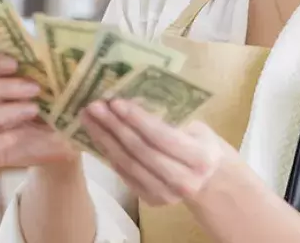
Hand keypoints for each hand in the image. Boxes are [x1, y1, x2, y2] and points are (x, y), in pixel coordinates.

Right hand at [0, 53, 76, 166]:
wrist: (66, 138)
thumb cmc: (59, 103)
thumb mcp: (60, 84)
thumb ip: (52, 67)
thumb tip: (56, 55)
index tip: (15, 63)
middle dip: (2, 87)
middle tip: (34, 88)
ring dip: (5, 112)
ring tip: (34, 110)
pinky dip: (1, 140)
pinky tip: (20, 136)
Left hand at [80, 99, 231, 205]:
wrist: (210, 179)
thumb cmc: (202, 143)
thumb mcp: (196, 127)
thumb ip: (170, 119)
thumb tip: (132, 98)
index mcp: (200, 157)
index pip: (161, 137)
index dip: (137, 120)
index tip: (116, 102)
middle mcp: (184, 180)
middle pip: (140, 151)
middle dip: (114, 127)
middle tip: (94, 107)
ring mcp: (166, 194)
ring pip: (128, 165)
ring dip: (105, 140)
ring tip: (89, 119)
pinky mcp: (152, 201)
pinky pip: (125, 174)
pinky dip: (110, 154)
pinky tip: (98, 137)